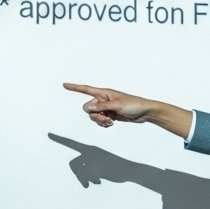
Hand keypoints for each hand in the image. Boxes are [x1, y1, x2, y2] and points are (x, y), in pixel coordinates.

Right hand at [63, 83, 192, 136]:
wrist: (144, 112)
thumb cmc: (133, 104)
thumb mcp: (117, 105)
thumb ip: (102, 107)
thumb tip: (88, 108)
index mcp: (104, 93)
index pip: (86, 89)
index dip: (75, 88)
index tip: (64, 85)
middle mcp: (103, 100)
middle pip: (88, 108)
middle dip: (95, 115)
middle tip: (106, 118)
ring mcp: (106, 108)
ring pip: (94, 116)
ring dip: (100, 120)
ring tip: (110, 121)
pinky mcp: (110, 115)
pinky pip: (100, 120)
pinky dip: (104, 123)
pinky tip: (111, 123)